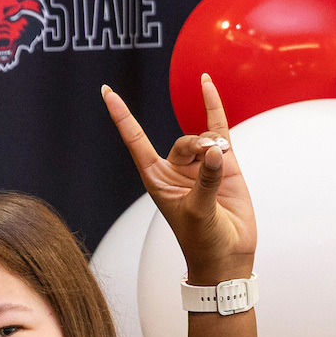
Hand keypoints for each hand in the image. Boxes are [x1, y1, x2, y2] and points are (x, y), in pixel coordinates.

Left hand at [103, 74, 256, 279]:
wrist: (228, 254)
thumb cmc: (204, 241)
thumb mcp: (198, 212)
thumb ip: (205, 181)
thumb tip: (214, 151)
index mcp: (156, 179)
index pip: (135, 140)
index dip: (122, 116)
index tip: (107, 91)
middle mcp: (175, 169)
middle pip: (181, 141)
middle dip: (196, 145)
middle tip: (210, 159)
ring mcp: (200, 165)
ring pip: (203, 138)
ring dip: (212, 145)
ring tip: (221, 163)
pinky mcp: (224, 163)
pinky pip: (218, 127)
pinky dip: (212, 105)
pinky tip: (206, 82)